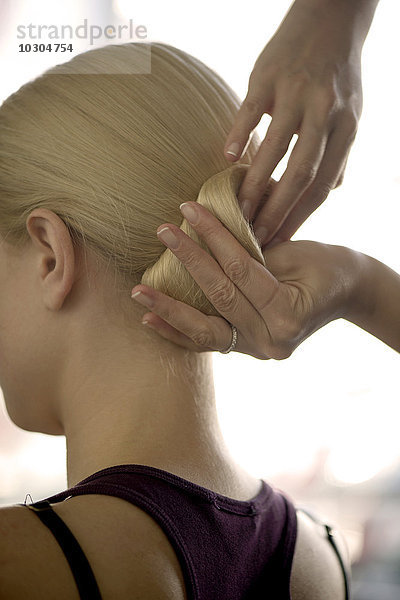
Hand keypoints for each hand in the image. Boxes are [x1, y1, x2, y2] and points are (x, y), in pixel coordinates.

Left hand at [130, 202, 360, 359]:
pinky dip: (178, 332)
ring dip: (169, 310)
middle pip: (220, 299)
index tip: (189, 208)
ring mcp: (258, 351)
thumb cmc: (327, 266)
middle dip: (188, 262)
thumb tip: (208, 233)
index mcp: (289, 315)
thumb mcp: (297, 254)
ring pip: (205, 332)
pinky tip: (151, 321)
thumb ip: (255, 253)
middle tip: (162, 233)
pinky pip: (207, 343)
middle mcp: (271, 341)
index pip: (242, 271)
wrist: (347, 293)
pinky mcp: (246, 350)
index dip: (214, 238)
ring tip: (138, 293)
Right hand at [224, 0, 364, 246]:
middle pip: (301, 174)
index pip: (322, 184)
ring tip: (239, 210)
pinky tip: (227, 160)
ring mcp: (296, 93)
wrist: (330, 20)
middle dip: (277, 210)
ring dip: (255, 184)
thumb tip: (327, 191)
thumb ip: (339, 154)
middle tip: (257, 236)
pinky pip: (251, 111)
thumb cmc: (338, 77)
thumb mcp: (350, 116)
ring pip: (275, 148)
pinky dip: (239, 136)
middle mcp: (325, 113)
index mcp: (346, 128)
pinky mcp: (269, 75)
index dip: (299, 216)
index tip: (279, 240)